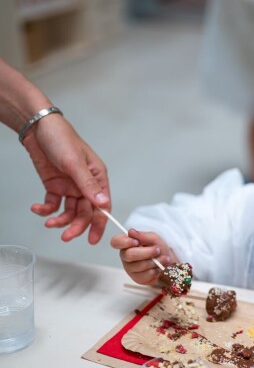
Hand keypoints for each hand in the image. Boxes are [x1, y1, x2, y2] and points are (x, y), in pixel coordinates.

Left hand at [22, 114, 110, 243]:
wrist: (38, 128)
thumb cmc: (62, 139)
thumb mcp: (75, 163)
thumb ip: (88, 185)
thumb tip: (102, 204)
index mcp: (97, 178)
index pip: (103, 206)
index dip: (99, 223)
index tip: (92, 239)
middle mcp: (86, 185)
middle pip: (85, 212)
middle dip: (76, 225)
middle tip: (66, 236)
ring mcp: (70, 187)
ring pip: (69, 211)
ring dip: (60, 220)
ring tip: (49, 223)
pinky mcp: (55, 186)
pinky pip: (53, 204)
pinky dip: (45, 210)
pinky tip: (38, 209)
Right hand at [110, 229, 173, 284]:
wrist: (168, 262)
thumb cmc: (158, 248)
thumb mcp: (153, 238)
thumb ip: (143, 236)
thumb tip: (131, 232)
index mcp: (126, 243)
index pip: (116, 242)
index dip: (124, 242)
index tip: (136, 242)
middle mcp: (125, 256)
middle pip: (129, 255)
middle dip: (147, 252)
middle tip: (158, 250)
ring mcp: (130, 268)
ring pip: (139, 266)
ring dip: (155, 262)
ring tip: (164, 259)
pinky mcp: (137, 278)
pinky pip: (145, 275)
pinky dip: (156, 270)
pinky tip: (159, 268)